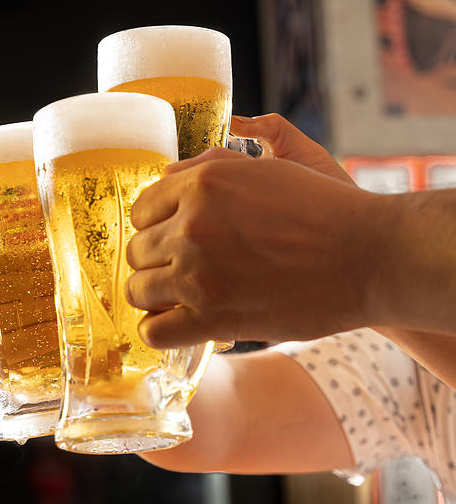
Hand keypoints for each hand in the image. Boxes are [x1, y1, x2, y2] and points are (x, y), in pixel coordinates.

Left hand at [124, 116, 388, 346]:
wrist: (367, 256)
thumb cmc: (321, 210)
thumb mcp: (262, 171)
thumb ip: (207, 171)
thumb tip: (162, 181)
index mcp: (200, 184)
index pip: (140, 211)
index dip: (155, 227)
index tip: (173, 239)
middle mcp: (191, 226)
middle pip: (136, 252)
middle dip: (156, 262)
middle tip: (183, 271)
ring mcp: (198, 273)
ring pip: (137, 291)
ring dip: (156, 297)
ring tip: (181, 299)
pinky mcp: (212, 318)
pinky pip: (153, 332)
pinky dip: (160, 332)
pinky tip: (180, 326)